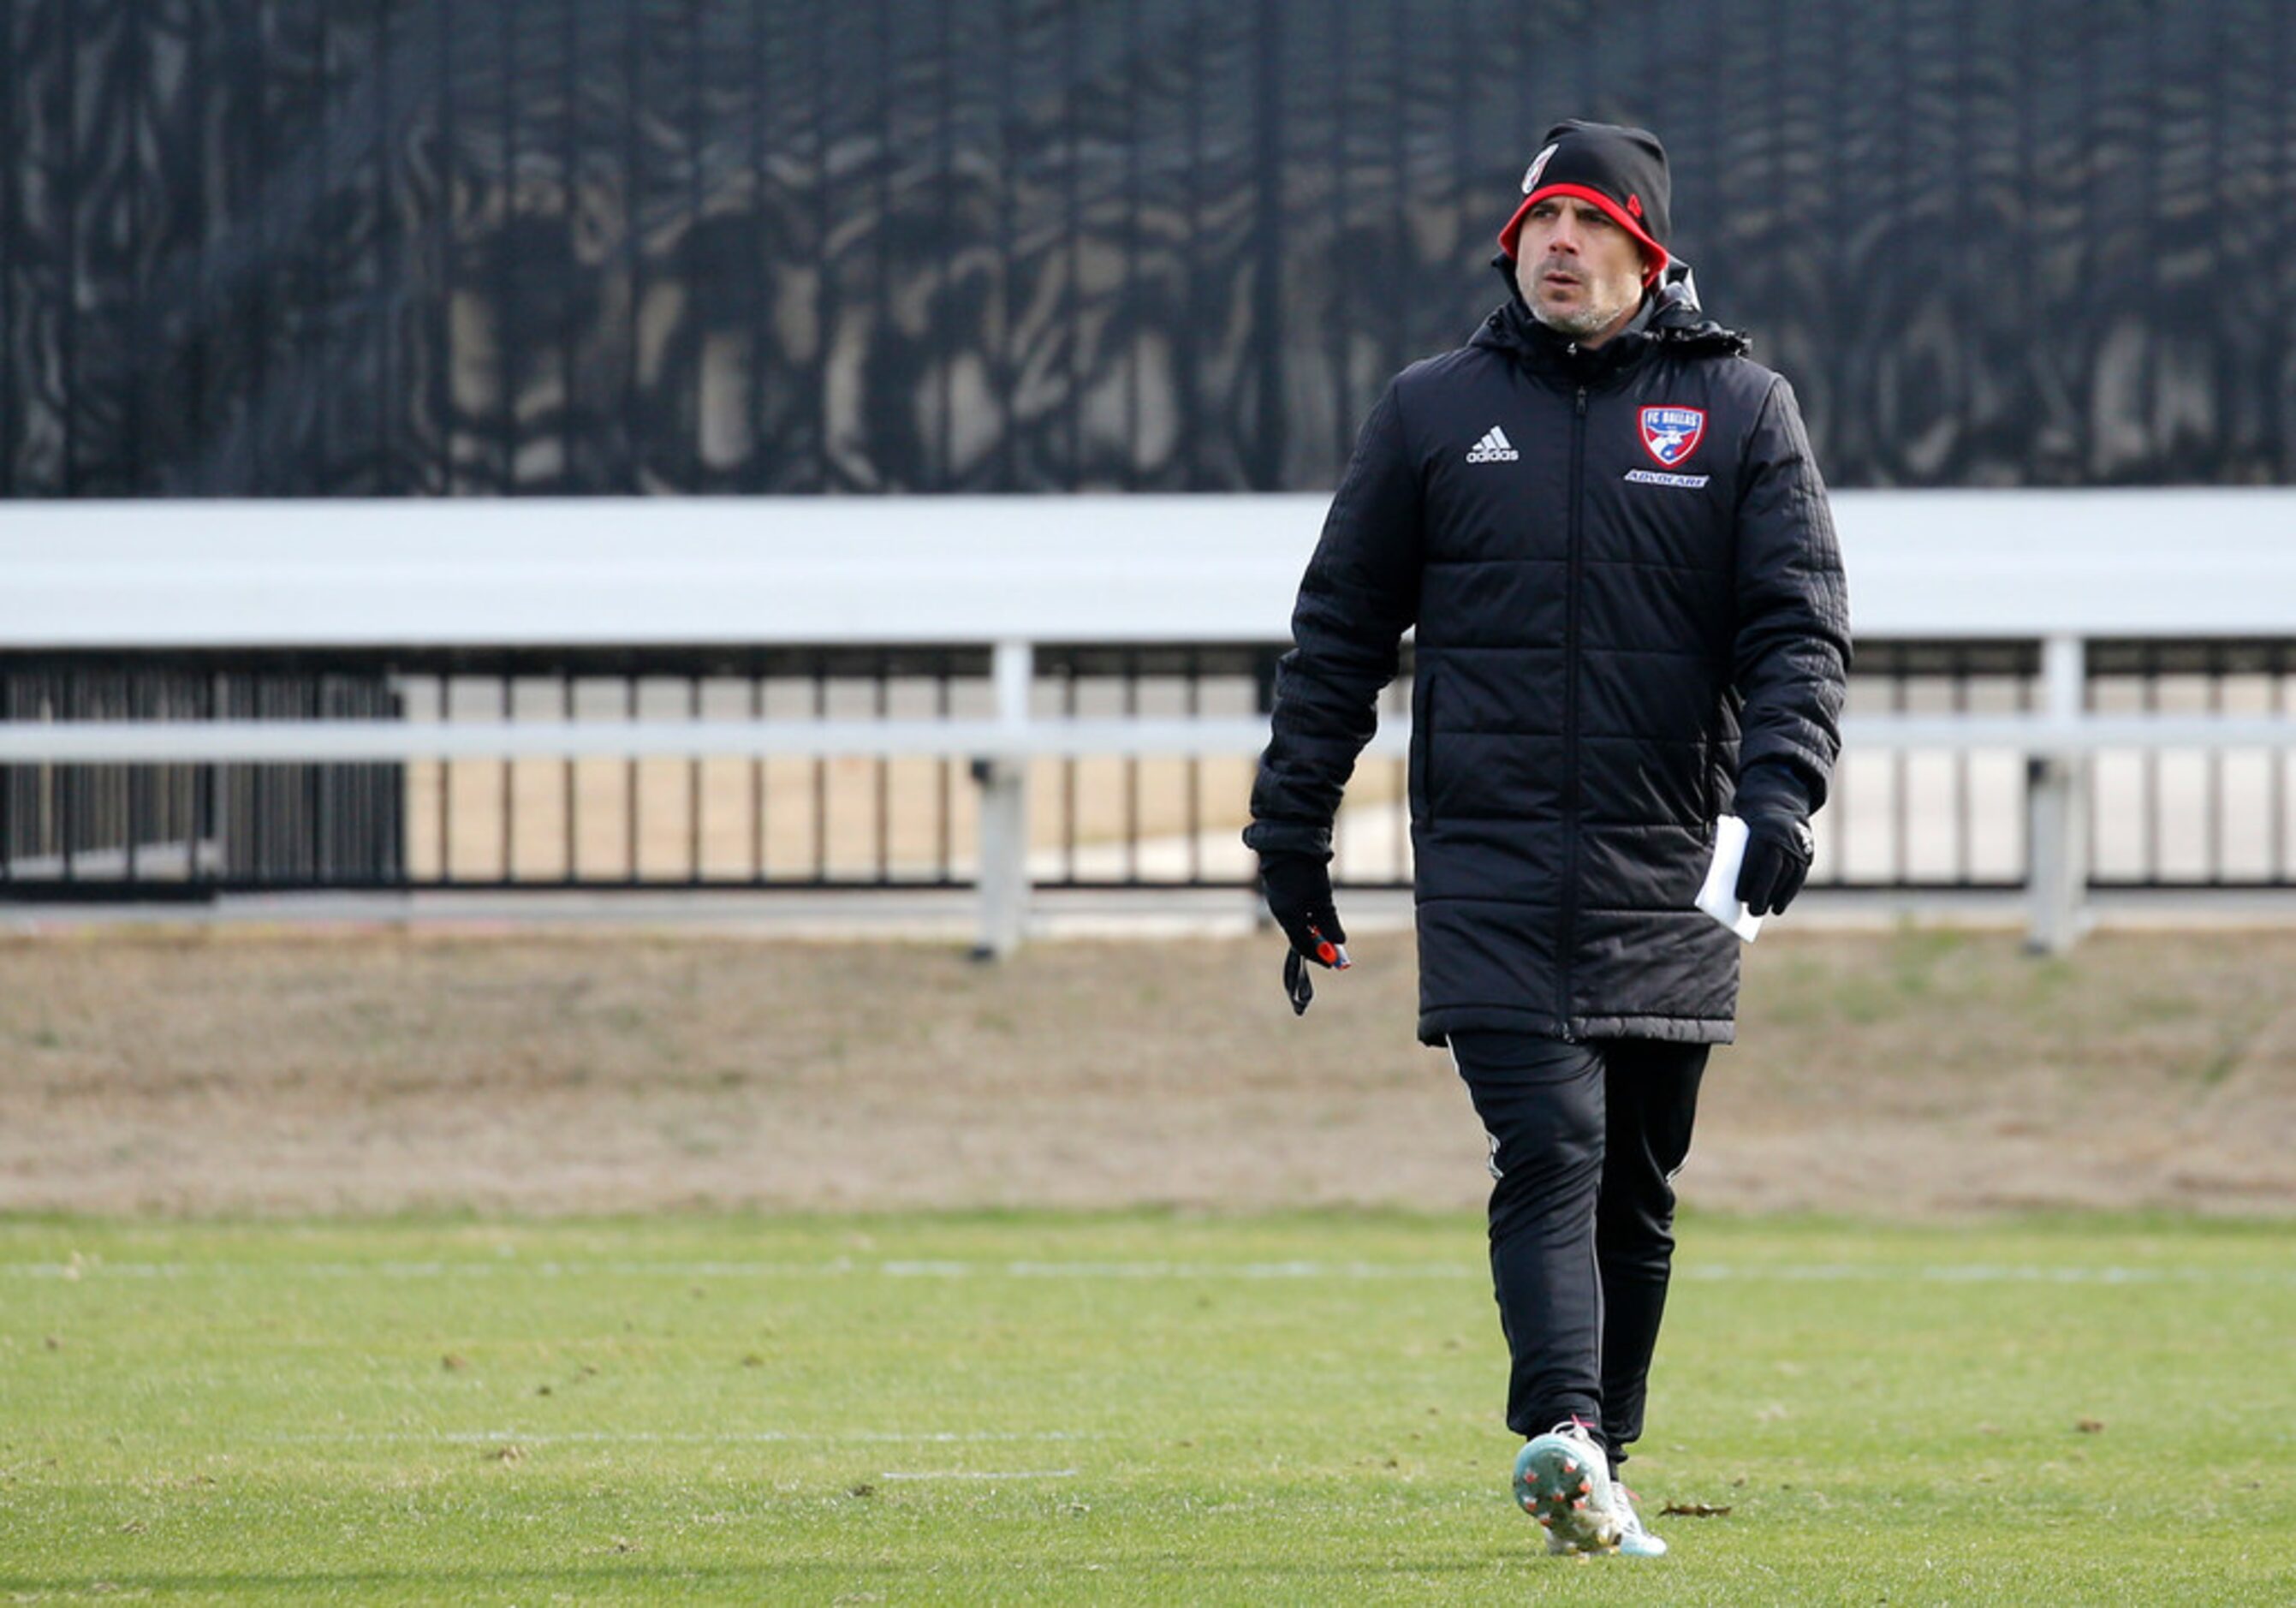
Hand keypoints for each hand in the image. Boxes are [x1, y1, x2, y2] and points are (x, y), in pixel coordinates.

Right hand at [1256, 852, 1350, 1014]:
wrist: (1290, 842)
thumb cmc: (1305, 873)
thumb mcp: (1322, 900)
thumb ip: (1330, 923)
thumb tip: (1339, 942)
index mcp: (1287, 917)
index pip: (1302, 945)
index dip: (1318, 955)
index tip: (1332, 962)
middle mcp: (1280, 911)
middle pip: (1299, 934)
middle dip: (1317, 943)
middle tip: (1333, 947)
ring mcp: (1280, 898)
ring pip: (1298, 921)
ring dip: (1313, 929)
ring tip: (1327, 931)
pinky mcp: (1283, 887)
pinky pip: (1296, 909)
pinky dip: (1308, 916)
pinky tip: (1317, 912)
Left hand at [1733, 779, 1815, 916]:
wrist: (1780, 802)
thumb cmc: (1752, 823)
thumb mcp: (1743, 828)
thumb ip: (1739, 851)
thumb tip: (1728, 883)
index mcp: (1763, 831)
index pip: (1755, 859)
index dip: (1747, 879)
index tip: (1738, 896)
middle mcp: (1782, 839)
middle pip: (1773, 871)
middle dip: (1762, 893)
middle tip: (1752, 910)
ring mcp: (1797, 847)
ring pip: (1787, 877)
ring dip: (1776, 897)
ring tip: (1763, 911)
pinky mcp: (1806, 854)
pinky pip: (1798, 878)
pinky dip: (1788, 894)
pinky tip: (1779, 907)